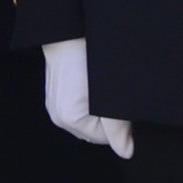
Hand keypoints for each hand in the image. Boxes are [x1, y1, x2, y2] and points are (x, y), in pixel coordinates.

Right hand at [41, 38, 131, 157]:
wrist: (69, 31)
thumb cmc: (88, 56)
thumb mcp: (107, 93)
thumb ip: (117, 126)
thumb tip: (127, 152)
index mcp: (68, 118)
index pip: (105, 137)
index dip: (119, 122)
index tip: (121, 100)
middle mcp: (57, 116)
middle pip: (96, 131)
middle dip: (108, 117)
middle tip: (112, 91)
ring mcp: (55, 107)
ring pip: (89, 120)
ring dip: (100, 109)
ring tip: (102, 86)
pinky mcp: (56, 97)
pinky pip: (80, 110)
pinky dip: (90, 101)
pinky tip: (92, 85)